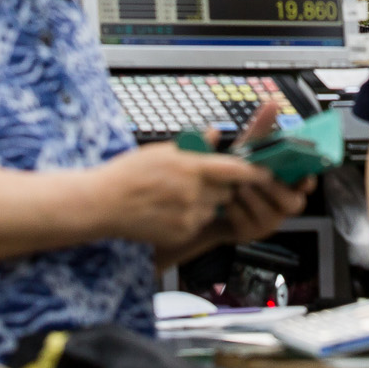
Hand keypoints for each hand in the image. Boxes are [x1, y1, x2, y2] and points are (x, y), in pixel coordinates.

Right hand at [91, 143, 264, 247]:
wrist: (103, 204)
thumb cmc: (129, 173)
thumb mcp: (161, 151)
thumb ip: (193, 146)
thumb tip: (215, 134)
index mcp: (190, 167)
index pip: (232, 170)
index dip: (252, 172)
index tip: (264, 172)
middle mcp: (192, 193)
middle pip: (226, 191)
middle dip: (219, 186)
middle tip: (197, 180)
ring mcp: (187, 216)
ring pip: (212, 208)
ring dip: (204, 202)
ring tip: (176, 196)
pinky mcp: (181, 233)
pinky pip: (198, 224)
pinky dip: (191, 218)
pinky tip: (169, 210)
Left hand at [208, 101, 313, 243]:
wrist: (208, 200)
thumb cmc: (236, 172)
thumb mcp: (248, 148)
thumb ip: (262, 128)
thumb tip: (272, 104)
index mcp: (288, 184)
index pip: (308, 185)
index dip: (308, 181)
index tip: (303, 176)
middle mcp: (283, 205)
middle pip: (292, 203)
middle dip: (275, 188)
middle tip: (260, 176)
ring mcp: (268, 222)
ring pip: (268, 212)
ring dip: (252, 197)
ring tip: (237, 186)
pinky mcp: (250, 233)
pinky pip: (246, 221)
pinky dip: (236, 209)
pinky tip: (227, 200)